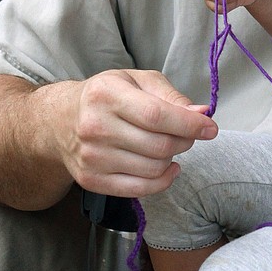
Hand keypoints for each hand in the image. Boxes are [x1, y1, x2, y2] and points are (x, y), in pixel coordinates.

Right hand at [59, 68, 216, 196]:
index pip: (157, 115)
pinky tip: (167, 168)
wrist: (61, 121)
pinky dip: (163, 181)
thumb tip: (200, 113)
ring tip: (166, 145)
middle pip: (159, 145)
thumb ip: (170, 95)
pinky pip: (141, 189)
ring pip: (154, 169)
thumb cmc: (106, 97)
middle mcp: (95, 127)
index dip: (190, 124)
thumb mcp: (137, 81)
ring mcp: (92, 157)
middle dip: (184, 141)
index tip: (210, 127)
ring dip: (172, 159)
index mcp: (106, 94)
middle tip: (187, 133)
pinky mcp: (92, 180)